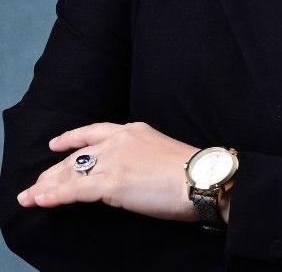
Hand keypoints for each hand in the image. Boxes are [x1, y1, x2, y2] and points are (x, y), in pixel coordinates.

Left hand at [16, 121, 200, 222]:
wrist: (200, 178)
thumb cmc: (189, 172)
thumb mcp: (158, 152)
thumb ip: (137, 157)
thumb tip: (125, 175)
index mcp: (133, 130)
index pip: (94, 132)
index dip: (71, 138)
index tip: (55, 144)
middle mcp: (120, 140)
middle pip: (77, 155)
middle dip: (52, 170)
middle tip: (35, 183)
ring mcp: (114, 159)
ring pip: (71, 172)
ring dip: (47, 185)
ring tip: (30, 196)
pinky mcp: (111, 182)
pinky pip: (74, 190)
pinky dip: (54, 196)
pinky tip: (40, 200)